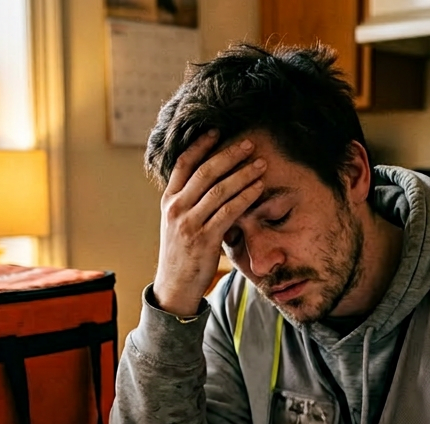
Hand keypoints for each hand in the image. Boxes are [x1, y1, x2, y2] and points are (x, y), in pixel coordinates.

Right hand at [153, 131, 266, 315]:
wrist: (175, 286)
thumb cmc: (182, 253)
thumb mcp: (177, 223)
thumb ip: (189, 201)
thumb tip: (211, 179)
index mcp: (169, 200)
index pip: (183, 164)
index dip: (201, 145)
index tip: (218, 131)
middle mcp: (176, 208)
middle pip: (205, 172)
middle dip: (230, 155)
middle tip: (249, 144)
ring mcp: (189, 223)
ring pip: (219, 189)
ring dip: (243, 174)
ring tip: (261, 164)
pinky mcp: (204, 239)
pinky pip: (228, 211)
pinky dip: (245, 197)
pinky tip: (258, 188)